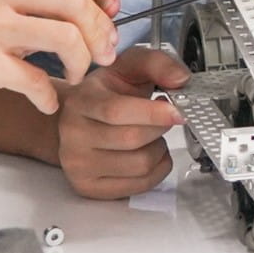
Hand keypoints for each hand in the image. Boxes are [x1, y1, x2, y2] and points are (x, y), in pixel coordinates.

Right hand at [0, 0, 116, 119]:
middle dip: (99, 33)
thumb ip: (42, 1)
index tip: (111, 19)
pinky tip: (46, 102)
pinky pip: (37, 79)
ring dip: (80, 62)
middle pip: (75, 2)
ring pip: (65, 37)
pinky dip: (49, 95)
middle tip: (103, 54)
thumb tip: (104, 12)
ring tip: (74, 75)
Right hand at [55, 47, 187, 199]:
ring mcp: (78, 165)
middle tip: (166, 118)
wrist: (77, 120)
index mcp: (81, 100)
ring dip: (160, 149)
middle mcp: (73, 134)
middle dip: (160, 128)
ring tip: (153, 136)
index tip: (178, 112)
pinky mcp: (88, 187)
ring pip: (140, 165)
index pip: (116, 111)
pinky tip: (150, 153)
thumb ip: (156, 64)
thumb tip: (180, 79)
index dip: (153, 113)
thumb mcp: (128, 67)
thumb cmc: (107, 93)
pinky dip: (157, 169)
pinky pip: (140, 185)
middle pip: (132, 139)